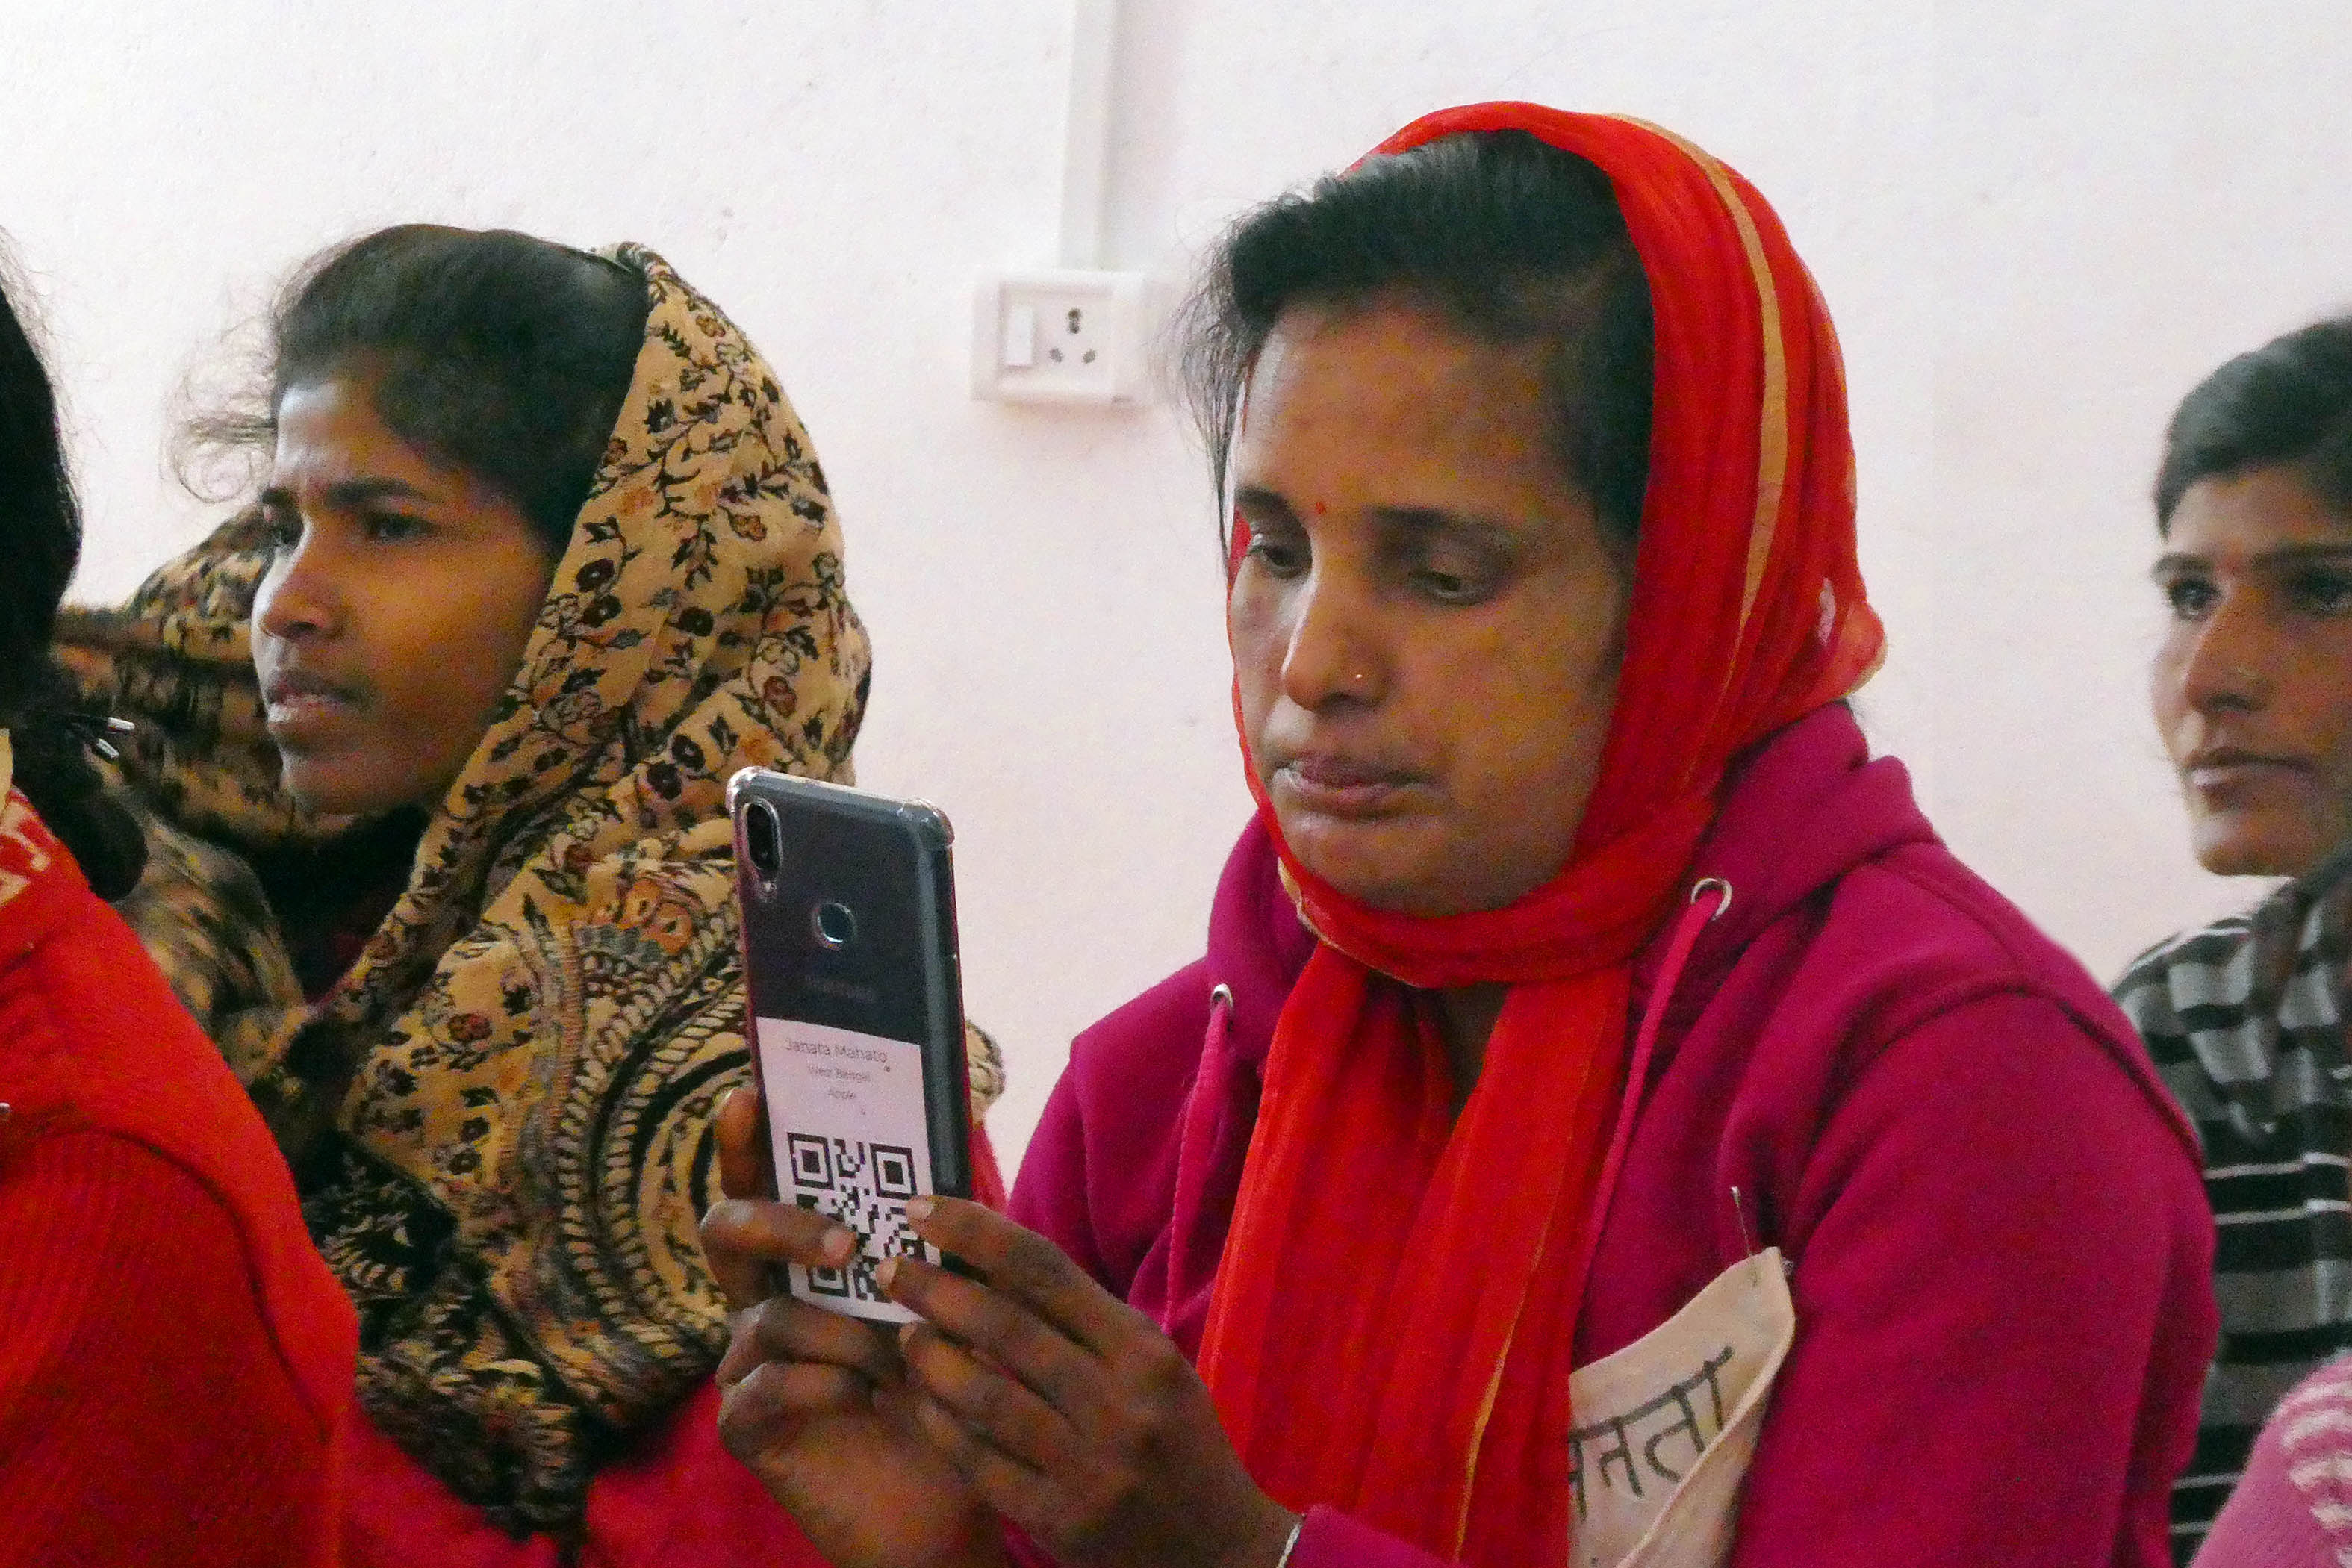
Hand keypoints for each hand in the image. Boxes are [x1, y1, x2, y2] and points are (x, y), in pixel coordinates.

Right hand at [702, 1087, 1000, 1567]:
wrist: (946, 1503)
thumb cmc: (945, 1395)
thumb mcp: (952, 1312)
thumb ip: (939, 1252)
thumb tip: (946, 1183)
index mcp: (807, 1265)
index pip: (765, 1187)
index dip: (747, 1142)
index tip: (750, 1093)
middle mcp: (766, 1303)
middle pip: (727, 1232)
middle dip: (779, 1223)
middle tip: (842, 1242)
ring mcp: (748, 1364)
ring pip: (766, 1315)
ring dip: (841, 1330)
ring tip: (895, 1360)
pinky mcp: (747, 1427)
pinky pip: (764, 1385)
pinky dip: (823, 1383)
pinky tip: (867, 1398)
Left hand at [881, 1198, 1298, 1567]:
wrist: (1220, 1550)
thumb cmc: (1178, 1443)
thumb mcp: (1155, 1369)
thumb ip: (1086, 1324)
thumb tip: (994, 1263)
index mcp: (1143, 1352)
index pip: (1046, 1271)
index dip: (977, 1234)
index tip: (922, 1210)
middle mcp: (1118, 1402)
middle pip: (1006, 1328)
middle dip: (936, 1290)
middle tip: (890, 1269)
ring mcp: (1088, 1467)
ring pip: (985, 1396)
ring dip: (931, 1359)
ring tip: (905, 1334)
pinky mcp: (1062, 1521)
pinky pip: (981, 1465)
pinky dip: (942, 1429)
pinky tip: (919, 1404)